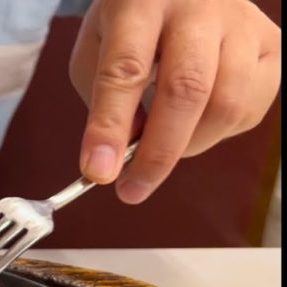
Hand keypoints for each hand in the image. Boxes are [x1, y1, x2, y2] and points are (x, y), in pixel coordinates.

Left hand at [70, 0, 280, 202]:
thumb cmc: (132, 21)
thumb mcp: (97, 48)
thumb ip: (104, 99)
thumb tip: (124, 155)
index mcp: (141, 2)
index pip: (125, 70)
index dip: (110, 127)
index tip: (98, 171)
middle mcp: (199, 7)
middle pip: (187, 89)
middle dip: (158, 152)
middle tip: (132, 189)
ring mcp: (243, 24)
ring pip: (227, 104)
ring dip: (189, 145)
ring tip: (162, 146)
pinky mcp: (273, 45)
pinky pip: (251, 109)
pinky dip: (219, 132)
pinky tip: (197, 121)